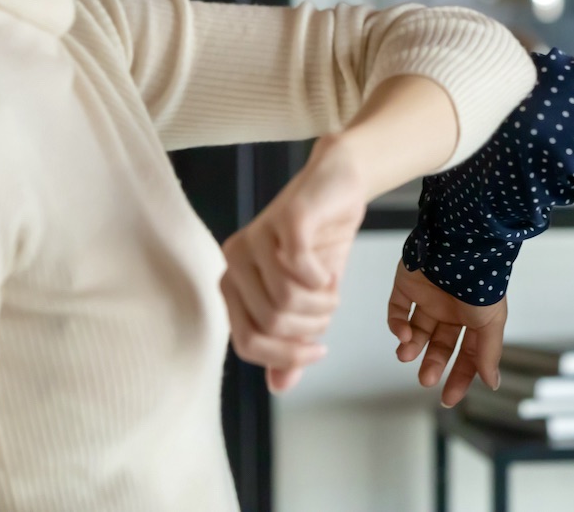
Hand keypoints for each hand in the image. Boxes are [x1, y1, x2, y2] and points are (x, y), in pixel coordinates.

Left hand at [220, 136, 367, 393]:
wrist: (340, 186)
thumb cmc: (321, 242)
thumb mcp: (308, 301)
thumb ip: (291, 341)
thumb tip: (279, 386)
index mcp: (233, 282)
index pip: (247, 343)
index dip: (286, 356)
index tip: (319, 350)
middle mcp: (235, 259)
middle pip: (271, 324)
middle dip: (311, 328)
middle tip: (329, 310)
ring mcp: (257, 236)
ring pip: (286, 300)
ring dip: (321, 306)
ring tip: (331, 292)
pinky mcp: (284, 219)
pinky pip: (299, 268)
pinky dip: (322, 280)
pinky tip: (329, 273)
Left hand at [387, 260, 506, 406]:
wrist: (459, 244)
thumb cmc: (480, 280)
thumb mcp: (491, 321)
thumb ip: (488, 353)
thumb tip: (492, 383)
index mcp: (473, 318)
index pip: (467, 354)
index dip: (459, 377)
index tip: (448, 398)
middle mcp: (450, 309)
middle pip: (439, 345)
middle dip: (432, 364)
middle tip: (426, 379)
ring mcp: (428, 297)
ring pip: (416, 331)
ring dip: (411, 347)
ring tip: (407, 355)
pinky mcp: (406, 285)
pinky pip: (397, 310)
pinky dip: (397, 325)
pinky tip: (404, 334)